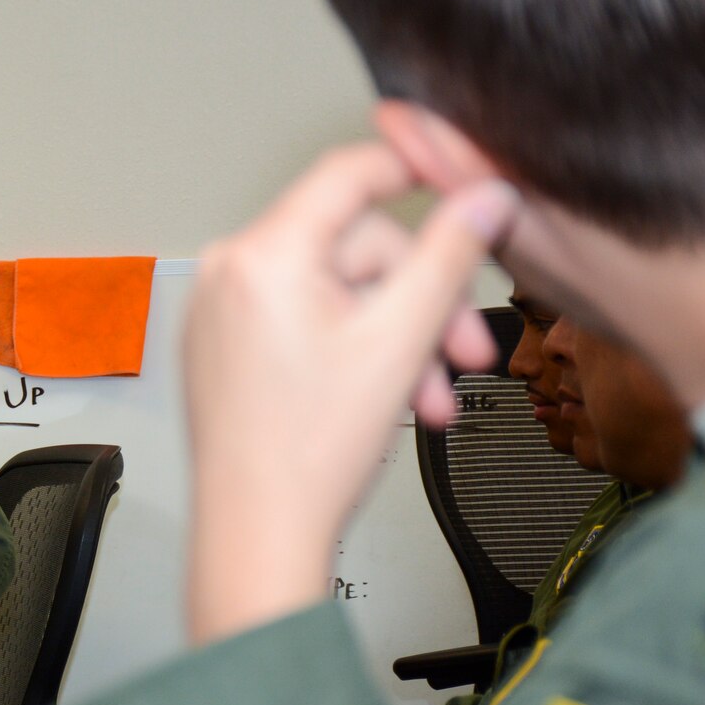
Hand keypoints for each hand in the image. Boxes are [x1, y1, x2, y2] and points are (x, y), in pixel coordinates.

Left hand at [184, 144, 516, 645]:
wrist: (258, 535)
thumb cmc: (310, 454)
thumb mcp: (401, 340)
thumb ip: (449, 256)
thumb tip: (484, 194)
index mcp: (263, 256)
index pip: (348, 174)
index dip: (413, 169)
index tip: (457, 179)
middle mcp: (229, 272)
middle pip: (353, 249)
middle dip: (420, 301)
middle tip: (466, 353)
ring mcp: (219, 311)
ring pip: (336, 292)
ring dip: (396, 337)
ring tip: (432, 397)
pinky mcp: (222, 347)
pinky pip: (301, 321)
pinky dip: (351, 349)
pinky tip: (387, 396)